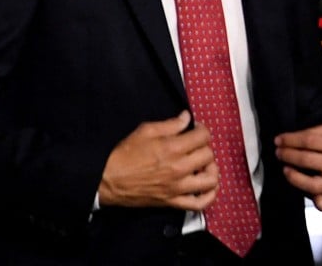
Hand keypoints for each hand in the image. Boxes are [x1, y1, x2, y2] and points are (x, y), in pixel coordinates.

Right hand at [99, 111, 218, 211]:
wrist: (109, 180)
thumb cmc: (125, 154)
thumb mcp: (146, 130)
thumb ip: (170, 124)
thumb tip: (187, 117)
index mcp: (173, 148)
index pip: (203, 136)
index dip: (202, 129)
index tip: (196, 129)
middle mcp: (179, 168)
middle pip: (209, 155)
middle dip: (205, 147)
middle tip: (196, 146)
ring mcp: (178, 187)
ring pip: (210, 179)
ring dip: (211, 169)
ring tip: (203, 165)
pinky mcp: (173, 202)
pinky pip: (199, 203)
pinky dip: (209, 196)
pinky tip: (208, 187)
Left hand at [274, 122, 321, 212]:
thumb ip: (318, 131)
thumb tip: (294, 134)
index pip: (310, 141)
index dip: (291, 140)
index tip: (279, 139)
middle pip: (309, 160)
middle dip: (289, 155)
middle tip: (279, 152)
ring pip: (314, 185)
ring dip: (295, 178)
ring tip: (285, 170)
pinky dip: (317, 202)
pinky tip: (307, 194)